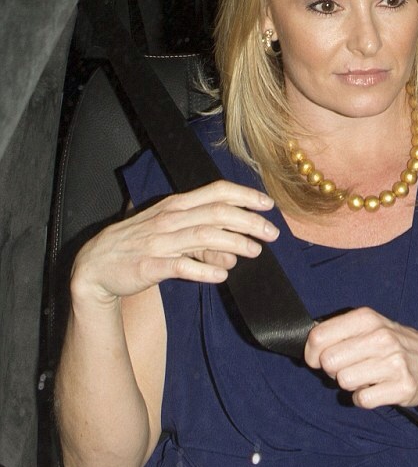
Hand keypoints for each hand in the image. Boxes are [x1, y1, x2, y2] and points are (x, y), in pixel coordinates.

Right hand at [71, 180, 278, 306]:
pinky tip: (222, 275)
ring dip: (234, 243)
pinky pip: (181, 266)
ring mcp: (159, 242)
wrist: (95, 266)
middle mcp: (170, 219)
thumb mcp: (170, 233)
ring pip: (203, 237)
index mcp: (176, 205)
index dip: (244, 195)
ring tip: (255, 252)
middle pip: (217, 213)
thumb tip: (234, 253)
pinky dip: (203, 270)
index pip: (216, 192)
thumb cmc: (138, 245)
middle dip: (249, 221)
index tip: (268, 204)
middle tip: (272, 233)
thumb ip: (202, 240)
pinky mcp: (150, 265)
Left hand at [304, 307, 417, 408]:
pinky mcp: (402, 387)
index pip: (319, 336)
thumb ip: (339, 331)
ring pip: (344, 381)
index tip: (318, 359)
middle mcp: (381, 337)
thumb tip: (310, 348)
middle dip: (332, 370)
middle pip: (329, 362)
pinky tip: (375, 389)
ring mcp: (394, 363)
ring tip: (364, 377)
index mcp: (367, 318)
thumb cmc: (394, 343)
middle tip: (347, 367)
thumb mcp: (370, 325)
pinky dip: (363, 398)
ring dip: (349, 384)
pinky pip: (361, 400)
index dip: (312, 353)